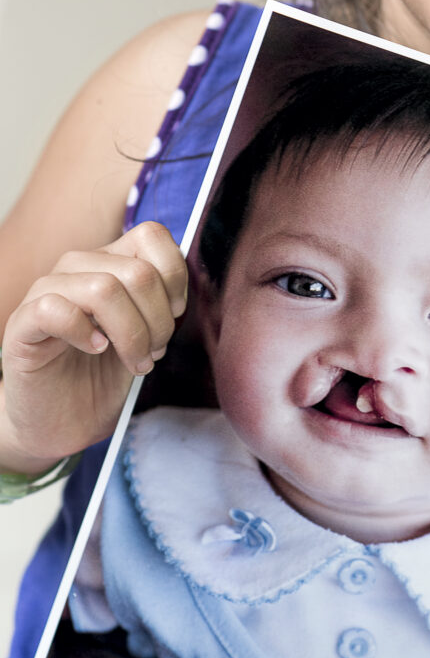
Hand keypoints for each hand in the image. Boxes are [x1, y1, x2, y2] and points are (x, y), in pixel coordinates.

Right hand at [1, 222, 186, 471]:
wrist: (61, 421)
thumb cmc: (104, 375)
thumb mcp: (145, 333)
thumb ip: (161, 302)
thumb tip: (179, 293)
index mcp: (108, 261)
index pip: (151, 235)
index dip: (175, 275)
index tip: (176, 312)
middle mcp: (77, 267)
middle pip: (138, 272)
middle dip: (159, 320)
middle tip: (155, 352)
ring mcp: (46, 291)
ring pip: (104, 289)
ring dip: (132, 334)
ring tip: (135, 361)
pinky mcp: (22, 323)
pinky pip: (55, 309)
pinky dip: (84, 332)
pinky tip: (96, 350)